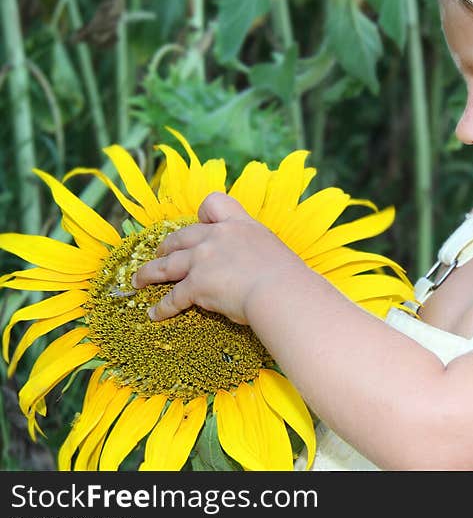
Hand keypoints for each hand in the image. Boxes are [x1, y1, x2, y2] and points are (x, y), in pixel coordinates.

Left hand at [132, 192, 300, 323]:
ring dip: (149, 273)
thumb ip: (257, 251)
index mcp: (239, 225)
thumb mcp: (272, 250)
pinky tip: (154, 314)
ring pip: (166, 264)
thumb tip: (258, 267)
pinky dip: (162, 307)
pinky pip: (173, 297)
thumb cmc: (288, 276)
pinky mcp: (196, 285)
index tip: (202, 225)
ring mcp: (203, 260)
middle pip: (181, 236)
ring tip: (139, 280)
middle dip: (167, 246)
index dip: (203, 215)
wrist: (280, 290)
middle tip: (161, 254)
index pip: (213, 203)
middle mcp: (217, 237)